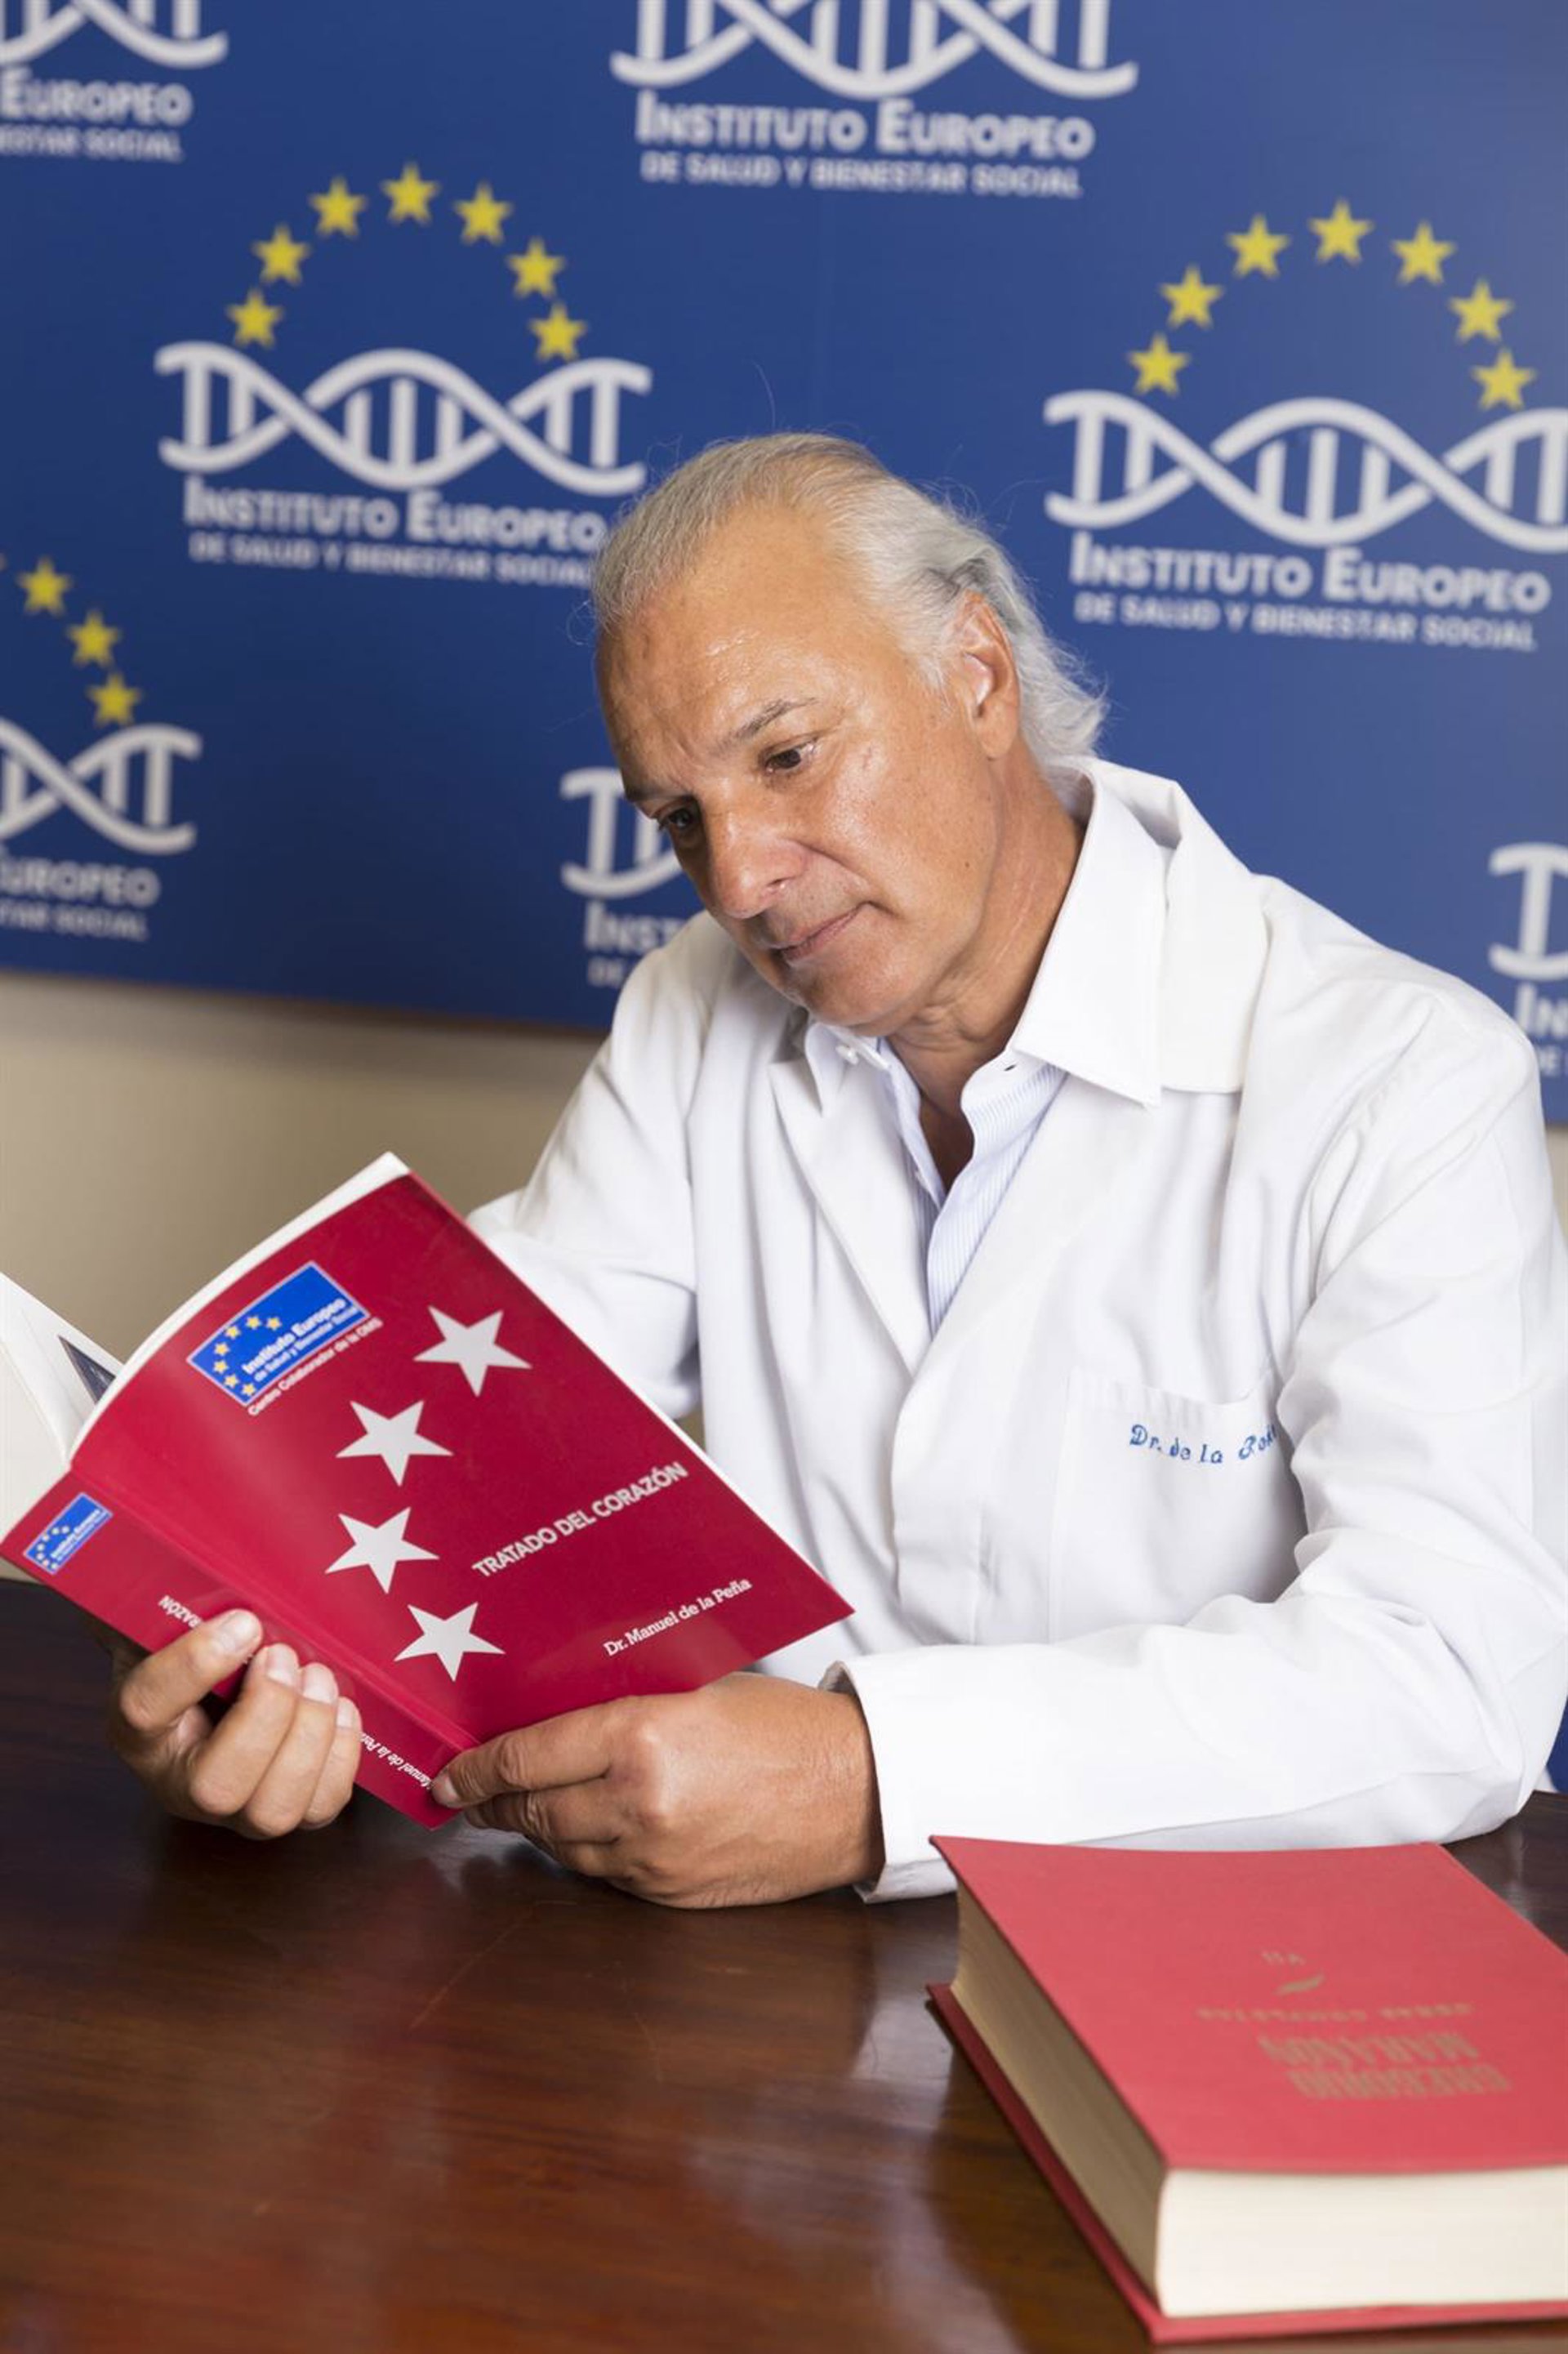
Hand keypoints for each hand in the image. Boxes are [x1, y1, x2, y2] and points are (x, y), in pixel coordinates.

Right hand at [101, 1610, 360, 1837]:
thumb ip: (170, 1591)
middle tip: (286, 1655)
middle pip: (215, 1787)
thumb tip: (182, 1552)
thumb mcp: (172, 1614)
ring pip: (272, 1811)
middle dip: (266, 1716)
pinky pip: (322, 1807)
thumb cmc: (201, 1642)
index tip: (242, 1622)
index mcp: (137, 1724)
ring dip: (309, 1738)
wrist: (228, 1677)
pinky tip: (343, 1708)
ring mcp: (236, 1808)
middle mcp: (178, 1782)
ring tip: (320, 1677)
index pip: (144, 1709)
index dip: (192, 1666)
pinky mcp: (290, 1808)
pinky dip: (341, 1757)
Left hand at [431, 1673, 883, 1907]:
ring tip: (518, 1810)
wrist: (857, 1790)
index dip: (473, 1769)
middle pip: (530, 1812)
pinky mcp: (670, 1895)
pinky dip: (587, 1853)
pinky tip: (586, 1831)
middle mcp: (636, 1803)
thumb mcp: (694, 1689)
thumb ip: (621, 1705)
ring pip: (562, 1850)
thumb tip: (550, 1715)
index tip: (445, 1774)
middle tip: (467, 1793)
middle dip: (492, 1804)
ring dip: (535, 1830)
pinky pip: (606, 1875)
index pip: (524, 1759)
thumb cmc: (782, 1726)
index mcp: (638, 1736)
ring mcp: (652, 1859)